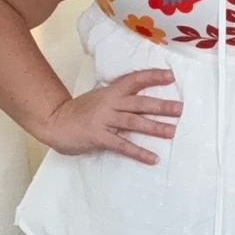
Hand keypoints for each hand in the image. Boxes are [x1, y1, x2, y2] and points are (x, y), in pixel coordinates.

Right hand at [37, 69, 181, 165]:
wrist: (54, 122)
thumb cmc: (80, 112)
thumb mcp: (100, 98)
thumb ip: (119, 99)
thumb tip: (143, 101)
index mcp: (112, 92)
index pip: (135, 80)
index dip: (152, 77)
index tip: (170, 76)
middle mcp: (110, 104)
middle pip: (140, 103)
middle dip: (162, 106)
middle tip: (181, 109)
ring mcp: (104, 120)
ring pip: (134, 122)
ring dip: (154, 127)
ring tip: (172, 131)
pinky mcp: (99, 137)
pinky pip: (122, 145)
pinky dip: (139, 153)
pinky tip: (153, 158)